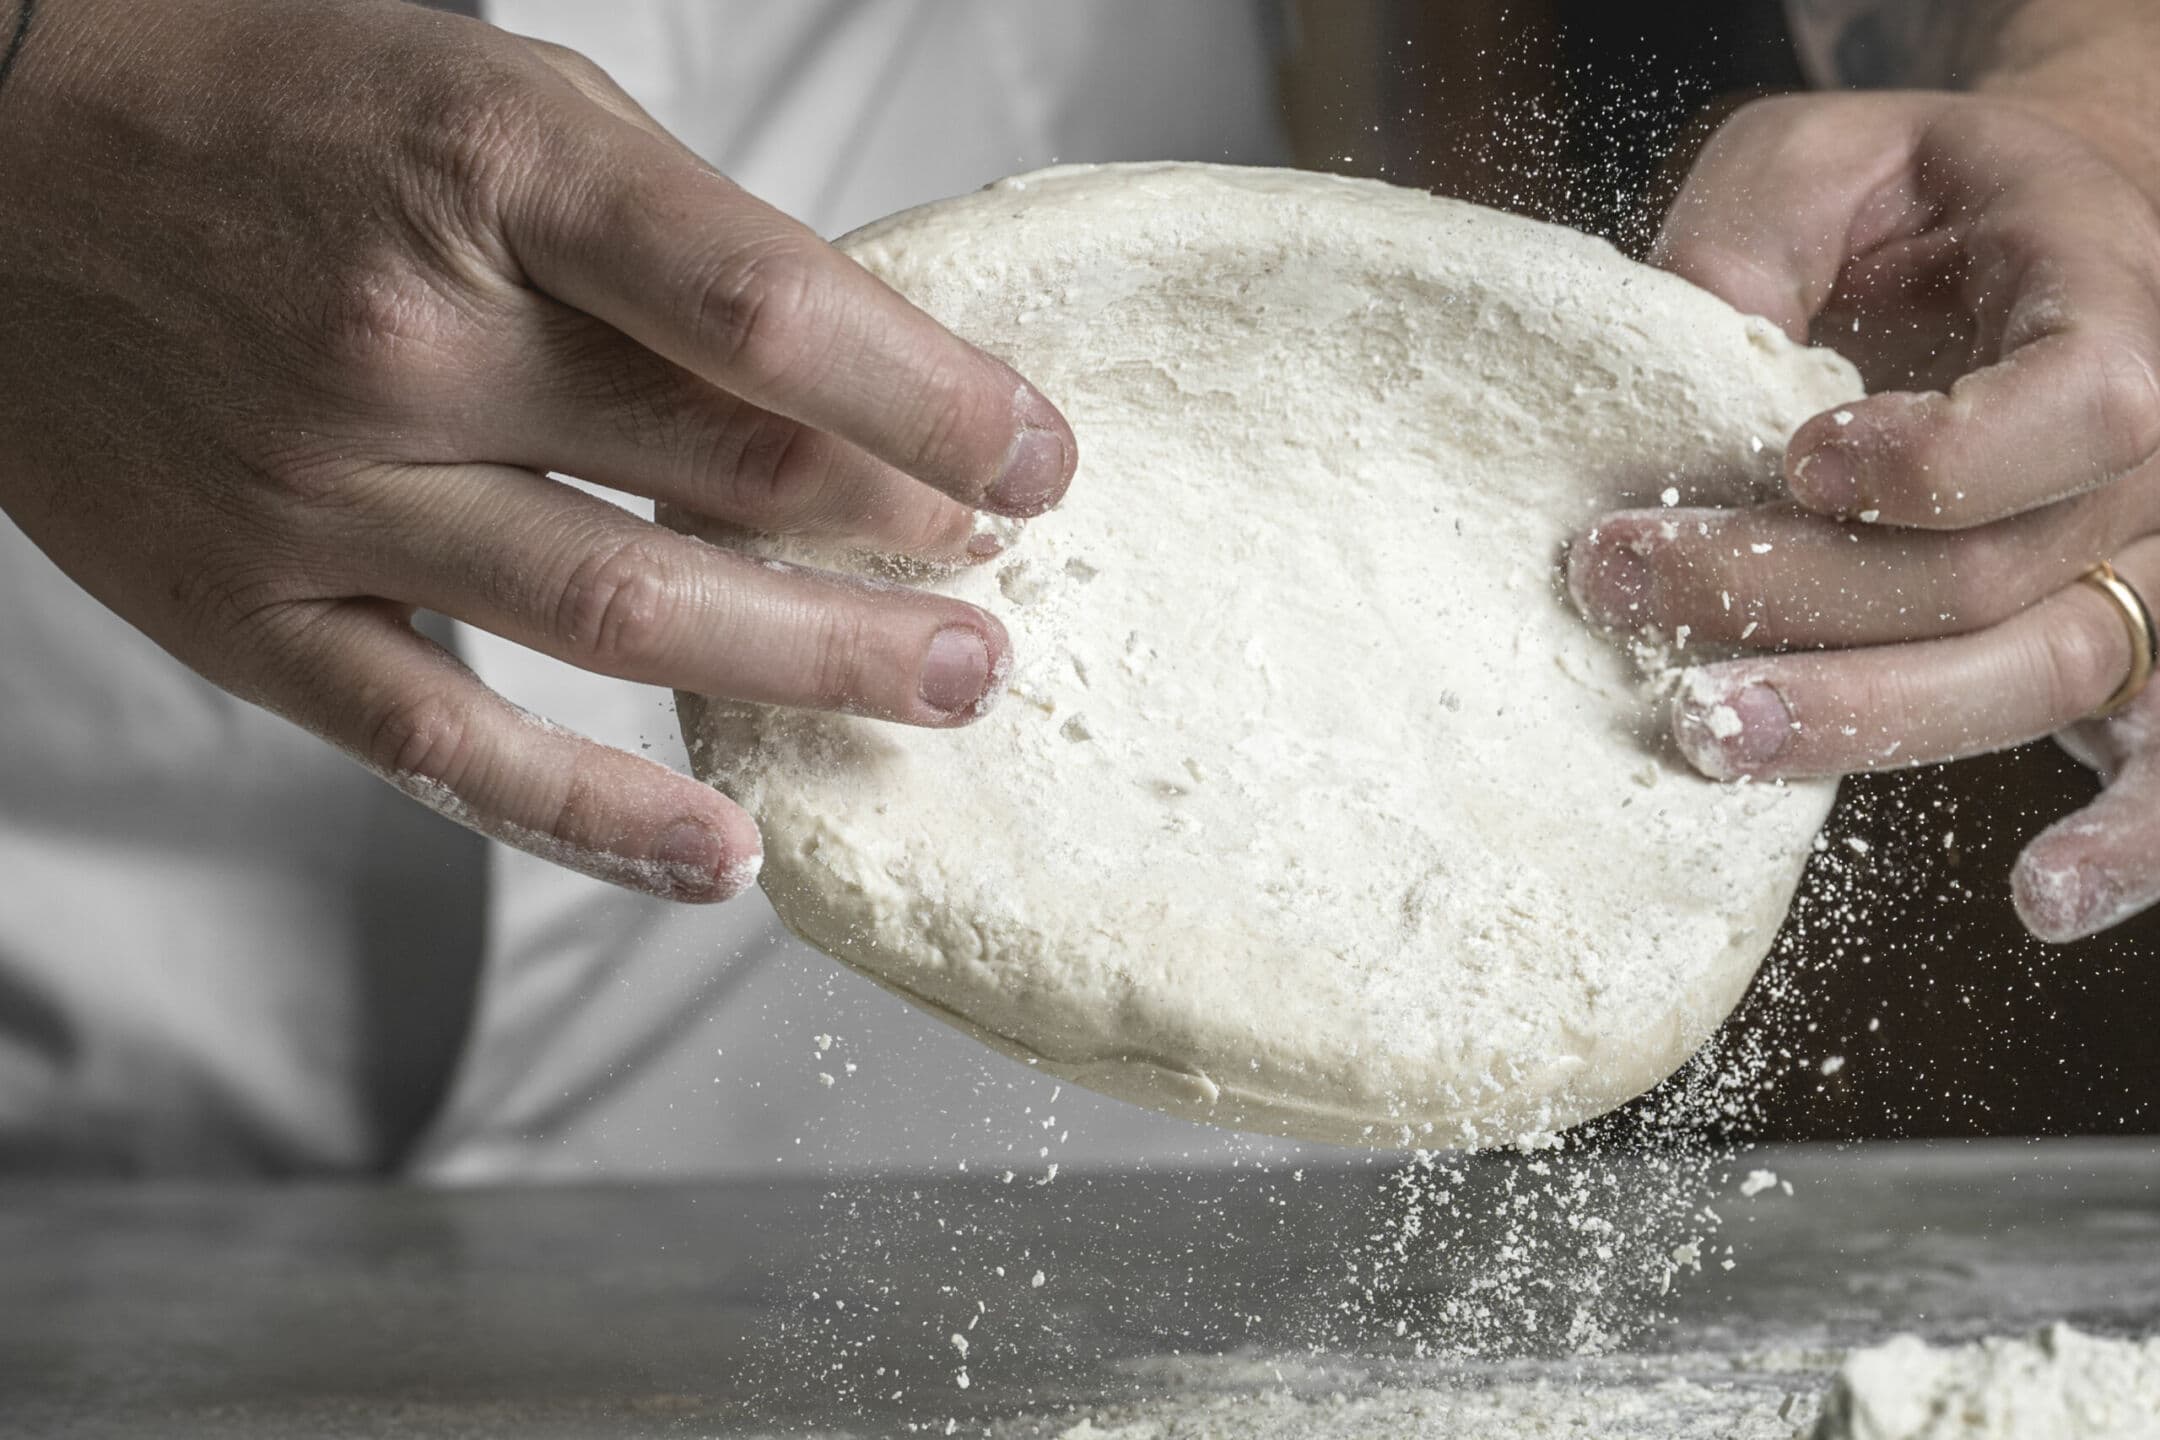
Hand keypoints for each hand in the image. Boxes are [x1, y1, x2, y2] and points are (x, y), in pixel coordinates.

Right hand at [0, 0, 1073, 901]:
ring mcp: (321, 489)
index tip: (1040, 459)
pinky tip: (726, 856)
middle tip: (1004, 591)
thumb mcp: (502, 106)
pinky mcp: (253, 610)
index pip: (771, 314)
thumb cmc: (283, 114)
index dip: (938, 399)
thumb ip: (669, 247)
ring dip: (814, 669)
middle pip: (724, 473)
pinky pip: (448, 746)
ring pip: (623, 616)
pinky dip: (595, 818)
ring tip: (945, 688)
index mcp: (495, 177)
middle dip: (904, 542)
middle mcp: (409, 338)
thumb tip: (859, 383)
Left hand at [1563, 90, 2159, 940]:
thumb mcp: (1831, 155)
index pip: (2080, 407)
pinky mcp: (2120, 646)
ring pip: (2034, 673)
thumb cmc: (1924, 206)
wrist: (2029, 245)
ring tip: (1714, 735)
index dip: (1939, 456)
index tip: (1797, 459)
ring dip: (1868, 719)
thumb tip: (1678, 346)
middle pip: (1999, 569)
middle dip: (1795, 594)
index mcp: (2114, 315)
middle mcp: (2155, 464)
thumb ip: (1763, 225)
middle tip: (1627, 583)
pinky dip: (2126, 839)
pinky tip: (2045, 903)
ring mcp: (2146, 568)